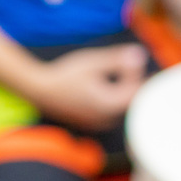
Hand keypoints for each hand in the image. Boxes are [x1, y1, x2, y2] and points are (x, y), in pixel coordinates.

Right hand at [27, 44, 146, 130]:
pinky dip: (112, 101)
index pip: (137, 91)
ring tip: (122, 77)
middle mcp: (106, 119)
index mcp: (110, 104)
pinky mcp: (91, 124)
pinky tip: (105, 89)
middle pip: (131, 102)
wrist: (39, 91)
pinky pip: (110, 114)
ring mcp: (98, 124)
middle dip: (133, 84)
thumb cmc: (65, 75)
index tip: (131, 60)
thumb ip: (118, 59)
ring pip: (121, 109)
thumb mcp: (93, 62)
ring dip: (123, 94)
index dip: (139, 75)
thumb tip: (141, 55)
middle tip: (134, 68)